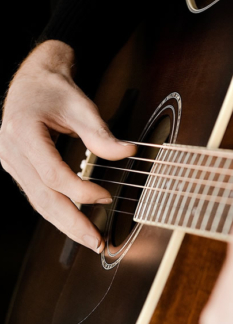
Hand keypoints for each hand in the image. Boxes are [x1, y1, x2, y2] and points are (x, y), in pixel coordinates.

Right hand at [0, 40, 135, 252]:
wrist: (32, 82)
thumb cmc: (55, 90)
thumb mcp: (81, 106)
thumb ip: (101, 134)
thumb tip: (128, 152)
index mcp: (23, 133)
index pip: (53, 174)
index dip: (81, 190)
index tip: (107, 197)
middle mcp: (12, 152)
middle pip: (43, 198)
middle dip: (72, 223)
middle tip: (96, 242)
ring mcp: (12, 163)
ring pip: (39, 202)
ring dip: (65, 224)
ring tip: (89, 239)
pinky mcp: (19, 169)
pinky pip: (39, 196)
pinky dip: (58, 212)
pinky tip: (75, 223)